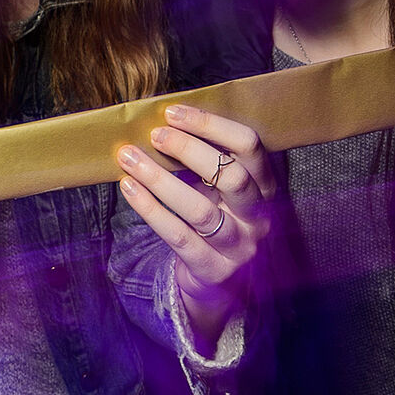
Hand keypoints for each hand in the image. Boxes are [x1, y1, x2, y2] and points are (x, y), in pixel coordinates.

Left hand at [116, 103, 276, 349]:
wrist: (219, 283)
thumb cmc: (215, 220)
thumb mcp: (221, 190)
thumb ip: (206, 160)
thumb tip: (162, 121)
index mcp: (265, 187)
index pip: (250, 146)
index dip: (211, 125)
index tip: (173, 112)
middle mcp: (259, 217)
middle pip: (232, 176)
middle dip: (190, 149)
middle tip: (154, 134)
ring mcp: (239, 247)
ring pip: (201, 210)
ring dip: (160, 179)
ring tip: (130, 157)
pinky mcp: (214, 270)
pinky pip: (178, 236)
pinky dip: (150, 209)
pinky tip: (129, 188)